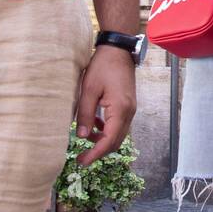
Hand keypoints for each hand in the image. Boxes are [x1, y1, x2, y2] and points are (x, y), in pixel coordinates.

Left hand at [74, 44, 136, 166]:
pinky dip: (107, 130)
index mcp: (120, 110)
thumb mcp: (88, 90)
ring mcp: (130, 109)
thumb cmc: (103, 66)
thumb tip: (82, 136)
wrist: (118, 49)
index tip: (82, 162)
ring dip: (103, 140)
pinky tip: (95, 124)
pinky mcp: (128, 105)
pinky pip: (119, 124)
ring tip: (85, 137)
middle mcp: (129, 112)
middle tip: (82, 157)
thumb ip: (86, 114)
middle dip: (99, 151)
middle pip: (116, 141)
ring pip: (118, 134)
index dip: (96, 154)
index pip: (109, 141)